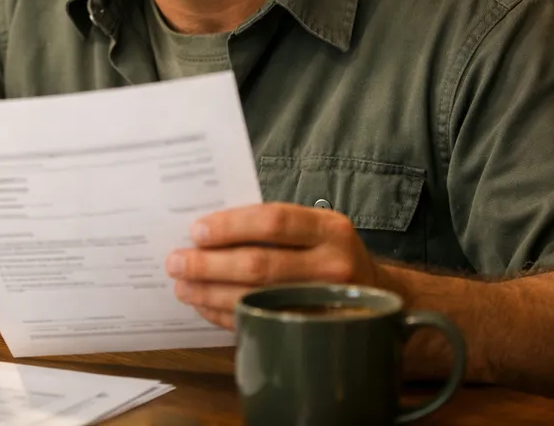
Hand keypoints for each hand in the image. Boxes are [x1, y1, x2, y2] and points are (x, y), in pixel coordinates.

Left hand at [165, 202, 379, 328]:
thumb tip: (204, 231)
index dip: (230, 226)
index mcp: (328, 228)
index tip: (196, 231)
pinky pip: (260, 322)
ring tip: (182, 286)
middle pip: (259, 264)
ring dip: (210, 293)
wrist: (378, 295)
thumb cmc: (328, 253)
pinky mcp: (314, 332)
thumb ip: (269, 225)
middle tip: (176, 262)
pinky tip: (204, 306)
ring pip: (256, 298)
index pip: (272, 221)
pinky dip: (226, 315)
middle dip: (208, 264)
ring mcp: (326, 304)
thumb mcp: (313, 228)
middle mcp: (333, 265)